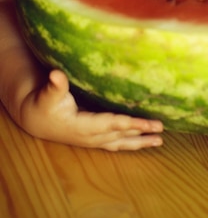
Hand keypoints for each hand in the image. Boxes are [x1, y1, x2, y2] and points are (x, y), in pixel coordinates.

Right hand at [19, 69, 163, 150]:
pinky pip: (117, 143)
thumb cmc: (43, 105)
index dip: (129, 123)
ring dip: (140, 142)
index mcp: (81, 126)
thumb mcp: (47, 94)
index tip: (146, 123)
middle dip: (141, 132)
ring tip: (159, 141)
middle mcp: (90, 136)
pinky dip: (132, 143)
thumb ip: (55, 86)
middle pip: (120, 134)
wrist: (36, 120)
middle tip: (160, 128)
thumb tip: (56, 74)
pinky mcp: (96, 139)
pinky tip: (146, 142)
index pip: (110, 124)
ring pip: (121, 143)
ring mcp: (94, 140)